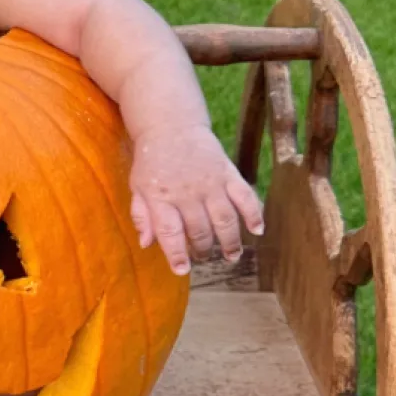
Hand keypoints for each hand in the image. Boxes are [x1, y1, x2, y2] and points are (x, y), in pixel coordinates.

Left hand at [128, 124, 263, 275]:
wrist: (170, 126)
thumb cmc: (152, 162)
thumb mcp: (137, 187)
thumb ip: (141, 215)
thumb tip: (146, 244)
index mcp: (160, 197)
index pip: (169, 232)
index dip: (176, 254)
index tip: (182, 270)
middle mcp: (186, 192)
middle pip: (200, 230)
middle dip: (203, 250)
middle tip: (204, 257)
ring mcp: (210, 183)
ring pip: (224, 220)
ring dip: (230, 242)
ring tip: (231, 256)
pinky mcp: (228, 173)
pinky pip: (246, 196)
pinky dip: (254, 214)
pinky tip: (257, 230)